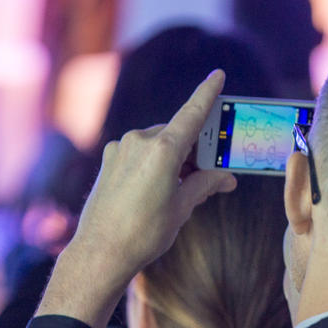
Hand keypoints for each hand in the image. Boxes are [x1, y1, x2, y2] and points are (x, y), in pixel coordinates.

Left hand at [37, 70, 236, 327]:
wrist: (101, 253)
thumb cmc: (145, 232)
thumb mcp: (183, 208)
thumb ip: (205, 185)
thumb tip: (226, 178)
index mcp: (164, 149)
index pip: (193, 113)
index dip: (208, 93)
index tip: (217, 74)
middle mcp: (140, 141)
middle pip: (176, 134)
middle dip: (194, 150)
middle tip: (209, 174)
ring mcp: (120, 148)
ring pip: (156, 144)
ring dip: (172, 159)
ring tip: (178, 191)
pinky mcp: (108, 159)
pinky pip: (138, 154)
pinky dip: (152, 164)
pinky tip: (153, 191)